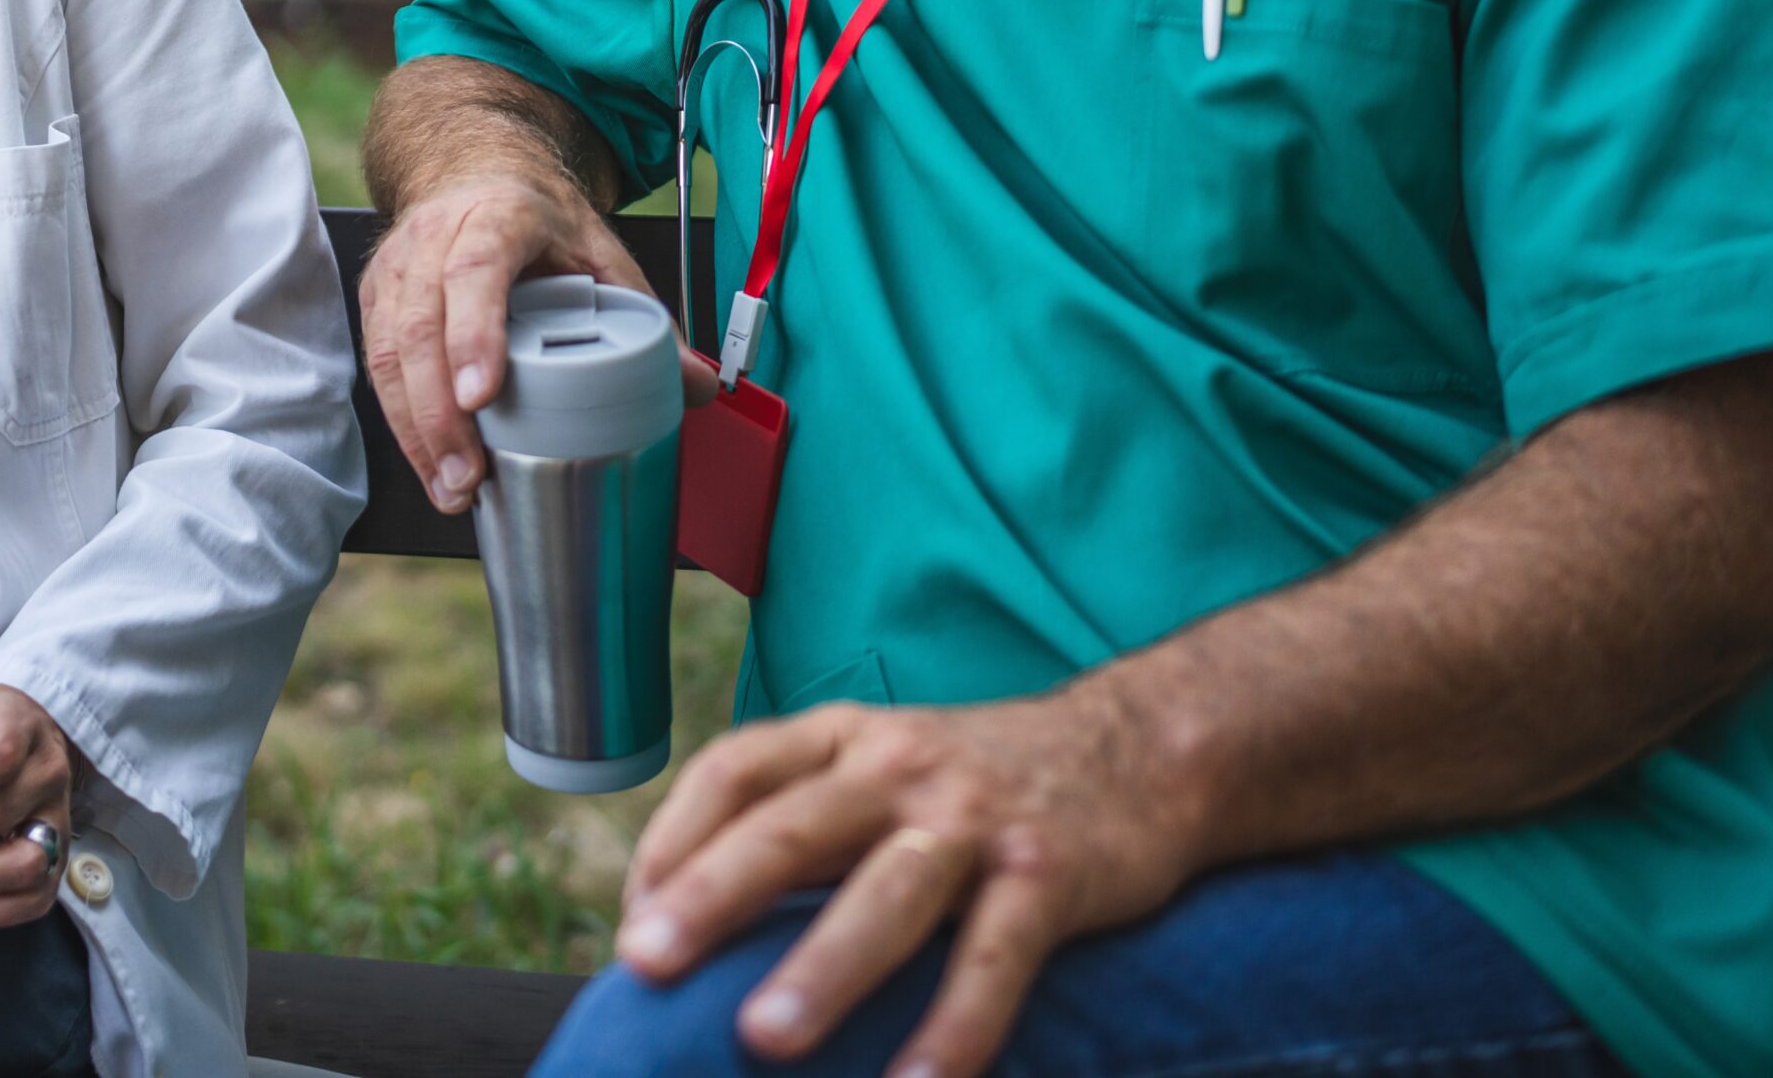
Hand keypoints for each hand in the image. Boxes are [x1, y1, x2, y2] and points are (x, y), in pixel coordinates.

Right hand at [361, 171, 716, 511]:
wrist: (475, 170)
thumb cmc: (537, 217)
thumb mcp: (601, 250)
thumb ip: (645, 317)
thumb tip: (697, 385)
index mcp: (499, 216)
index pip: (476, 271)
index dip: (474, 333)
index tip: (482, 395)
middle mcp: (435, 237)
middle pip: (420, 325)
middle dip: (439, 411)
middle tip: (471, 474)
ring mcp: (397, 266)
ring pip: (387, 350)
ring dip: (416, 429)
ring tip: (454, 487)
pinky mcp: (376, 297)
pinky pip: (376, 363)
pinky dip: (401, 422)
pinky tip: (430, 464)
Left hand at [614, 685, 1207, 1077]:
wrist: (1141, 748)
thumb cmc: (981, 780)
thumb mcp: (887, 767)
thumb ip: (809, 818)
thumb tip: (702, 916)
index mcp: (847, 735)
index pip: (735, 769)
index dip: (673, 840)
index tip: (631, 922)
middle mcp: (900, 763)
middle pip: (790, 824)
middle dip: (712, 894)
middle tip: (646, 962)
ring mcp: (974, 817)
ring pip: (886, 893)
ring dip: (822, 967)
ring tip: (763, 1037)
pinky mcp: (1049, 872)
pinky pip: (994, 958)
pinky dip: (955, 1027)